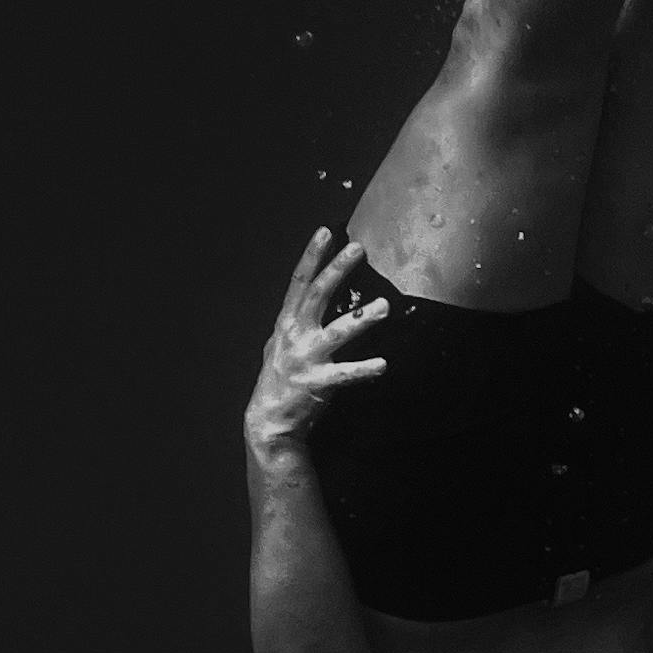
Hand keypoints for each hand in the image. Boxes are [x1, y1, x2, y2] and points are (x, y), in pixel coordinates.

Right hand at [248, 229, 400, 476]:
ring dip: (361, 318)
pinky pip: (345, 374)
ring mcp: (305, 358)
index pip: (300, 282)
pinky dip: (364, 369)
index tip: (326, 231)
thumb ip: (294, 321)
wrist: (268, 421)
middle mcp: (295, 335)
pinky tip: (383, 365)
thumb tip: (306, 298)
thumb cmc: (278, 379)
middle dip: (337, 270)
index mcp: (287, 322)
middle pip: (318, 295)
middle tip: (358, 248)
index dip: (312, 255)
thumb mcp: (279, 343)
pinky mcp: (317, 382)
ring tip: (384, 306)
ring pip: (337, 332)